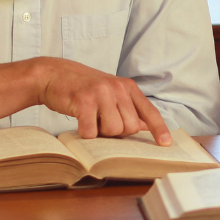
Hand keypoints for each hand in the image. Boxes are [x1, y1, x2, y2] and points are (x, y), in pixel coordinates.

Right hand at [0, 58, 171, 144]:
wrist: (53, 75)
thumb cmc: (83, 87)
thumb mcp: (111, 92)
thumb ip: (129, 108)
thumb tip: (147, 127)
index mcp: (127, 87)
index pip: (149, 111)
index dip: (159, 129)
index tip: (166, 144)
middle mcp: (117, 88)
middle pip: (130, 127)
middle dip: (117, 132)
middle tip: (102, 121)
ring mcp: (101, 93)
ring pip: (114, 130)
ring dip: (101, 133)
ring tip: (92, 120)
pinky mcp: (84, 100)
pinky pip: (92, 131)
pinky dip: (86, 133)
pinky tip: (81, 123)